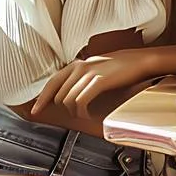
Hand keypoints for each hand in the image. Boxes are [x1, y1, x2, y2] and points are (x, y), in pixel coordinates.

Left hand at [33, 50, 156, 119]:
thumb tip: (70, 92)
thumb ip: (82, 77)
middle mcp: (79, 68)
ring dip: (74, 112)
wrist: (140, 61)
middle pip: (58, 94)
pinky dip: (82, 111)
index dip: (42, 98)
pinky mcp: (98, 81)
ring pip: (68, 99)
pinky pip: (80, 101)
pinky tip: (88, 114)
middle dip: (63, 108)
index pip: (51, 82)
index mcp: (76, 65)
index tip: (35, 110)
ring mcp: (88, 74)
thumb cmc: (120, 67)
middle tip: (74, 115)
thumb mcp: (96, 68)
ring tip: (84, 115)